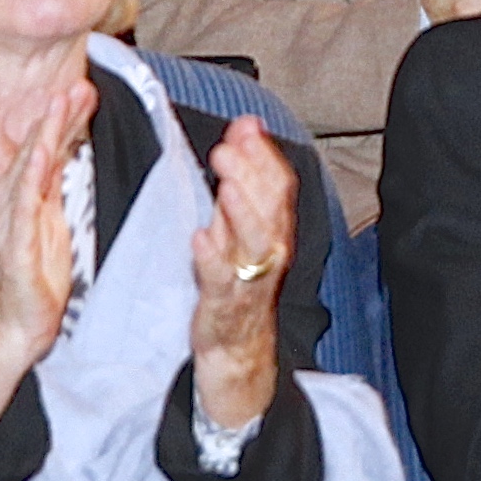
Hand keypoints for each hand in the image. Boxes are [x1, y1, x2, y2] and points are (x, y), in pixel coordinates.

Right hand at [0, 56, 95, 415]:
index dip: (61, 120)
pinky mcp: (13, 244)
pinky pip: (22, 204)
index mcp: (15, 197)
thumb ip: (52, 187)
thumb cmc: (34, 279)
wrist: (14, 326)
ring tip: (62, 103)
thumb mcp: (49, 222)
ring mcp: (6, 222)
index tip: (83, 91)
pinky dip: (30, 175)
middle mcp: (4, 203)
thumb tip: (64, 150)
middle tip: (76, 84)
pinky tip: (40, 153)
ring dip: (46, 133)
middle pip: (33, 150)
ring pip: (27, 167)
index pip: (41, 150)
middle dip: (56, 116)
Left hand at [184, 121, 295, 437]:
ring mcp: (250, 280)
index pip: (280, 184)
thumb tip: (246, 129)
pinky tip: (200, 239)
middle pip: (270, 207)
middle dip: (250, 174)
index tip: (245, 127)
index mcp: (275, 230)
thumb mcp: (241, 228)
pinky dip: (213, 259)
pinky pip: (223, 282)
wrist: (238, 353)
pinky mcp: (226, 306)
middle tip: (227, 147)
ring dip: (240, 211)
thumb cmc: (237, 285)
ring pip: (255, 241)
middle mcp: (270, 252)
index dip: (264, 154)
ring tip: (224, 185)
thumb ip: (244, 180)